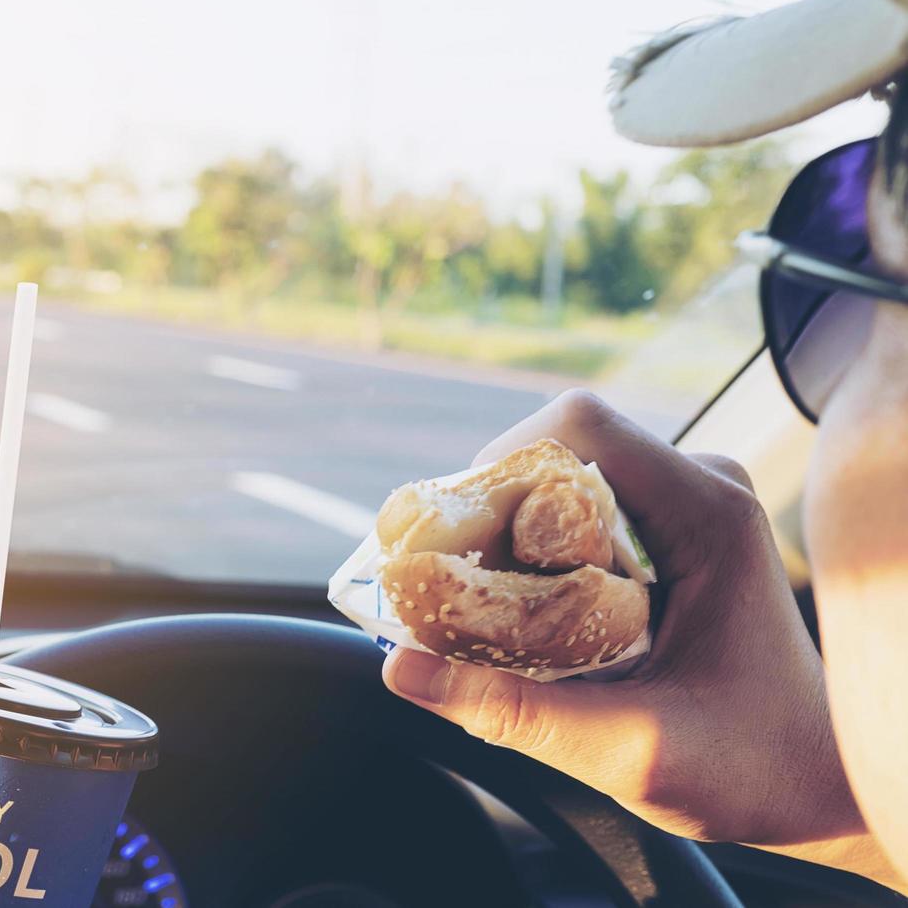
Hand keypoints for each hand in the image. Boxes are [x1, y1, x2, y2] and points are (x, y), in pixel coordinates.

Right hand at [383, 390, 857, 848]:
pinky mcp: (667, 534)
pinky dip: (531, 553)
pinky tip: (520, 615)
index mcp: (708, 513)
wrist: (812, 787)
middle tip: (455, 587)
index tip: (455, 539)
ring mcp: (684, 506)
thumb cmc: (750, 768)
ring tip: (485, 609)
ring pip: (561, 481)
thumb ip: (515, 711)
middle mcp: (698, 488)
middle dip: (490, 510)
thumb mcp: (629, 750)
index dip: (498, 463)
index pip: (578, 426)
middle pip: (557, 448)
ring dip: (507, 535)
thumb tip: (401, 668)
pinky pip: (576, 513)